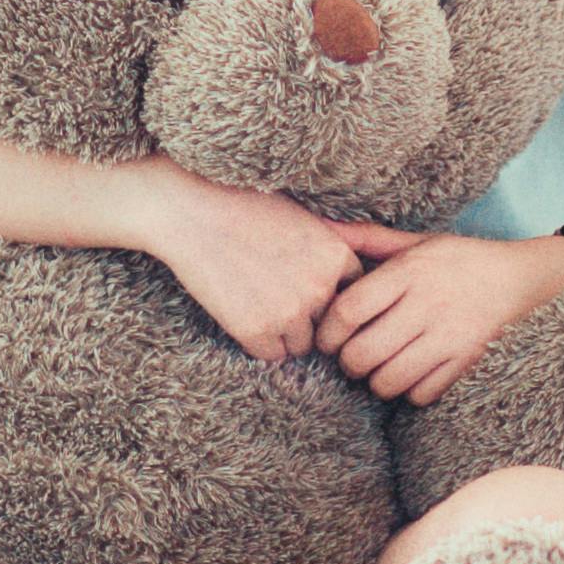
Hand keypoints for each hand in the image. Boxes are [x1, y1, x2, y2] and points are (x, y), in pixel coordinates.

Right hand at [118, 161, 362, 362]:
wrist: (194, 216)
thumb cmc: (246, 208)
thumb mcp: (304, 216)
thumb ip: (335, 244)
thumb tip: (369, 259)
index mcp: (336, 257)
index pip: (355, 296)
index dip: (333, 296)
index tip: (313, 291)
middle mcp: (320, 287)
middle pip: (330, 325)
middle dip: (312, 318)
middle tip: (283, 300)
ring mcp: (289, 312)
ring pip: (302, 345)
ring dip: (286, 334)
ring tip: (263, 307)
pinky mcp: (256, 330)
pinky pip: (272, 355)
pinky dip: (260, 343)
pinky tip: (246, 316)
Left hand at [315, 227, 563, 403]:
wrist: (518, 278)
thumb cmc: (456, 260)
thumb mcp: (415, 242)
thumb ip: (367, 237)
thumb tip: (323, 226)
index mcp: (409, 271)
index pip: (349, 310)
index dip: (327, 333)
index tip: (326, 340)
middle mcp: (427, 304)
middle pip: (363, 353)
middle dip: (348, 363)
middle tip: (351, 358)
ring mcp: (449, 336)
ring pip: (388, 380)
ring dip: (376, 381)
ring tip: (379, 368)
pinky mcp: (467, 362)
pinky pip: (421, 394)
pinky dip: (409, 391)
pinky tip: (411, 374)